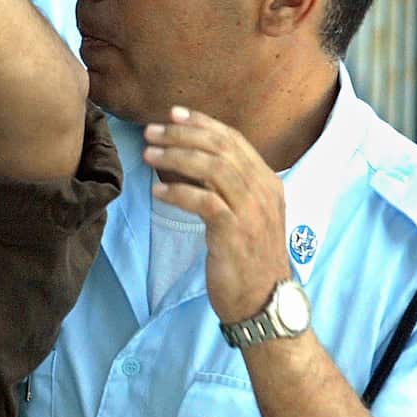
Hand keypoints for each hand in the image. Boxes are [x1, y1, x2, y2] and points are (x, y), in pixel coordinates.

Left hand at [143, 107, 290, 323]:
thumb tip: (192, 158)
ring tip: (148, 155)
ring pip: (213, 169)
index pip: (234, 140)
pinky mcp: (235, 233)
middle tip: (151, 131)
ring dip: (176, 158)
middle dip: (182, 135)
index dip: (202, 123)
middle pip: (220, 148)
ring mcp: (252, 212)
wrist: (264, 302)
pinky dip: (178, 192)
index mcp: (268, 182)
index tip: (173, 114)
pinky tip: (156, 192)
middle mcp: (263, 191)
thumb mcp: (246, 214)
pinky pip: (204, 202)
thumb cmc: (248, 257)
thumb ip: (228, 186)